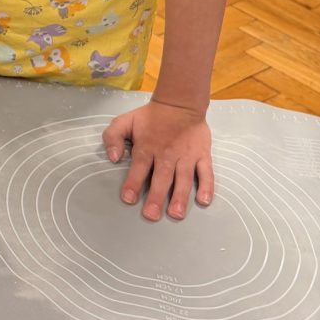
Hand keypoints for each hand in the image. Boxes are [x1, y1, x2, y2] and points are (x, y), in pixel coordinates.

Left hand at [102, 99, 213, 220]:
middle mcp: (166, 154)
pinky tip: (203, 201)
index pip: (139, 167)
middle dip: (156, 197)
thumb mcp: (124, 121)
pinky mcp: (202, 155)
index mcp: (146, 147)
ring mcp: (186, 156)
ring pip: (183, 178)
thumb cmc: (150, 117)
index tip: (128, 198)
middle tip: (151, 215)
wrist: (180, 104)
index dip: (133, 183)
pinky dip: (206, 186)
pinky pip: (206, 172)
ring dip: (180, 196)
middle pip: (161, 178)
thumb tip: (113, 158)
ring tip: (176, 213)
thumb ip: (113, 137)